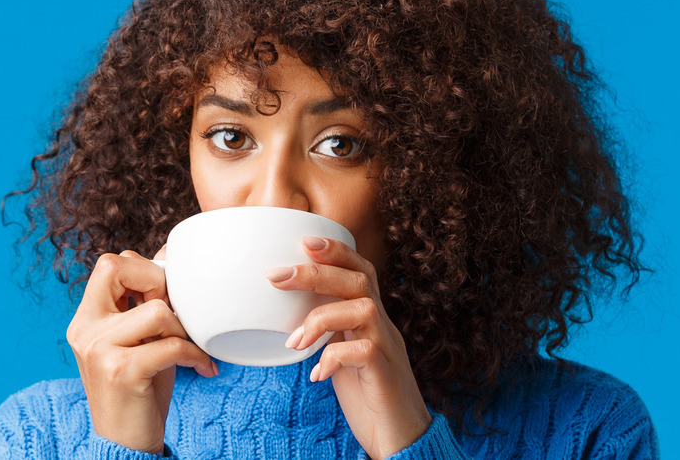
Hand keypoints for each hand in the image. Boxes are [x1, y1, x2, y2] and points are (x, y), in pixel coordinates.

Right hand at [66, 249, 217, 452]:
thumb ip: (145, 303)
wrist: (125, 445)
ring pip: (156, 310)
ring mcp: (100, 350)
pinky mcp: (122, 372)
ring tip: (189, 347)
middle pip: (117, 267)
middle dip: (159, 283)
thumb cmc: (139, 389)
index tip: (164, 298)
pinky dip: (195, 355)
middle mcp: (85, 329)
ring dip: (183, 328)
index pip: (110, 264)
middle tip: (174, 315)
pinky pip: (171, 345)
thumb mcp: (138, 341)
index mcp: (86, 318)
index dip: (145, 271)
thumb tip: (170, 257)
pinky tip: (202, 368)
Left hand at [266, 237, 431, 458]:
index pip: (361, 271)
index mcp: (372, 320)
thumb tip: (288, 318)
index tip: (304, 241)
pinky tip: (317, 373)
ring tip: (294, 342)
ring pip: (365, 308)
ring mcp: (388, 350)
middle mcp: (384, 327)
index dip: (337, 251)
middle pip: (360, 280)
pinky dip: (334, 356)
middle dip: (316, 271)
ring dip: (321, 317)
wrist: (403, 441)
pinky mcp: (386, 377)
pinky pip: (364, 352)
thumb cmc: (369, 397)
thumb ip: (328, 334)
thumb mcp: (343, 356)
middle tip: (276, 276)